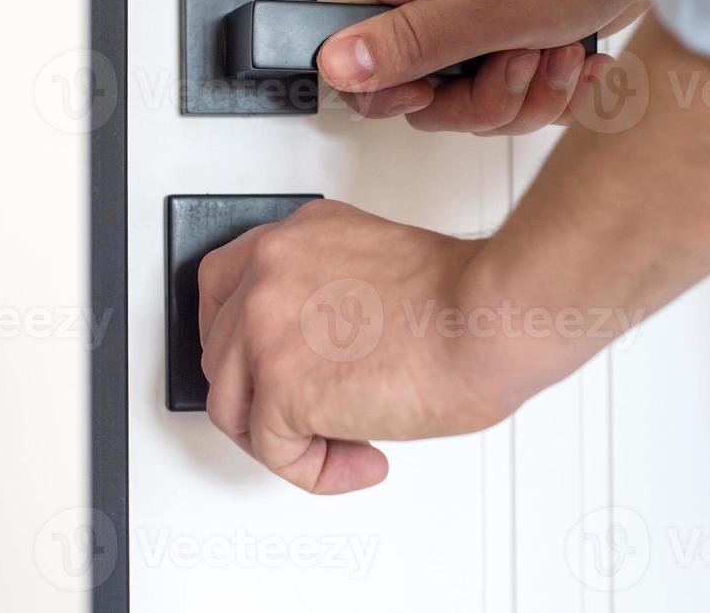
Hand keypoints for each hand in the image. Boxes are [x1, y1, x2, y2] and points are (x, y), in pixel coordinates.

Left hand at [197, 200, 511, 493]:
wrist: (487, 319)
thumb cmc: (465, 301)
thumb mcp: (377, 268)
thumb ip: (334, 297)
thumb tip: (328, 353)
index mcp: (299, 238)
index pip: (225, 285)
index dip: (236, 338)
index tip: (260, 365)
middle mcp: (272, 273)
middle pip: (221, 351)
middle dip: (262, 397)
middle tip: (312, 419)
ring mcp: (266, 328)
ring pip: (233, 406)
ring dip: (284, 439)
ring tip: (342, 446)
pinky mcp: (281, 386)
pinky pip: (274, 452)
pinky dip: (316, 472)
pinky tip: (360, 462)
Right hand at [315, 0, 662, 132]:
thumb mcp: (489, 7)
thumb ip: (408, 44)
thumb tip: (334, 65)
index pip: (350, 49)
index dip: (384, 88)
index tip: (433, 91)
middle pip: (422, 94)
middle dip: (483, 98)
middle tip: (521, 63)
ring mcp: (475, 18)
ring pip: (474, 101)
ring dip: (530, 95)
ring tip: (562, 54)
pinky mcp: (515, 35)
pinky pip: (516, 94)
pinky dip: (554, 91)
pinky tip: (581, 62)